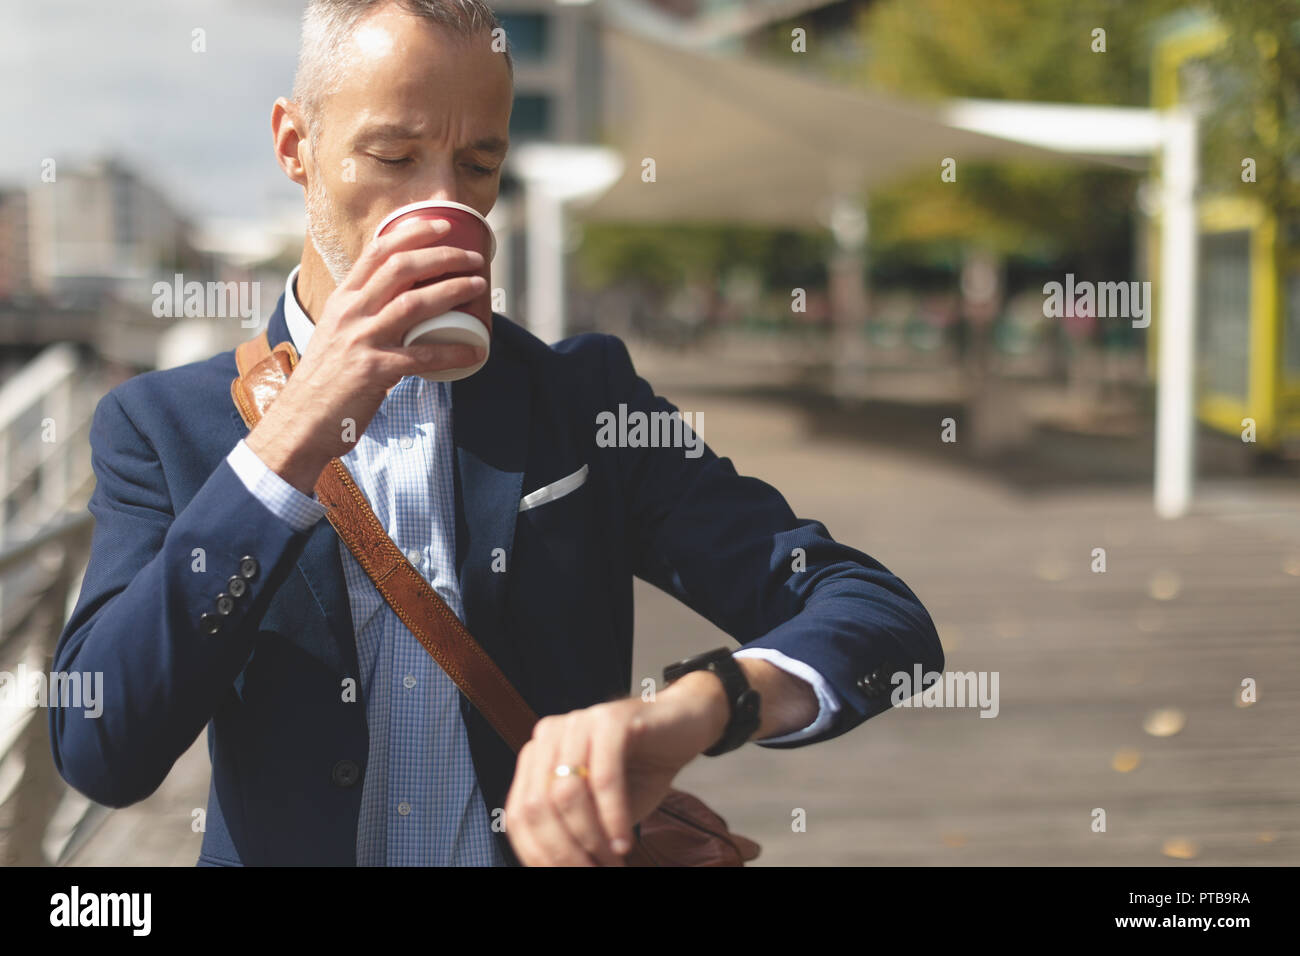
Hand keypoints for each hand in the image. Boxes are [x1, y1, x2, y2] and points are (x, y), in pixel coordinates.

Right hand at [246, 217, 487, 492]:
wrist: (301, 422)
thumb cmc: (326, 380)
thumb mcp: (336, 334)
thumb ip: (362, 316)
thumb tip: (399, 302)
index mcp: (343, 300)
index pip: (377, 251)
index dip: (413, 232)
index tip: (443, 224)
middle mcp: (350, 313)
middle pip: (401, 268)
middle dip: (443, 256)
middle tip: (474, 258)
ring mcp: (361, 340)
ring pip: (414, 303)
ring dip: (452, 290)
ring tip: (478, 285)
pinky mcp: (374, 370)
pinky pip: (423, 356)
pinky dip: (453, 351)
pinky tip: (475, 349)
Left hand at [503, 677, 728, 866]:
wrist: (684, 726)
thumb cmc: (640, 770)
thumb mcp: (599, 809)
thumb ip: (573, 830)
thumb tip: (558, 868)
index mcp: (537, 754)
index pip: (519, 813)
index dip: (538, 853)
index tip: (566, 875)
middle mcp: (549, 734)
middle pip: (537, 806)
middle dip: (564, 851)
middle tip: (593, 873)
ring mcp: (579, 722)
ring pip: (567, 794)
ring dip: (590, 838)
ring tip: (612, 861)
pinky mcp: (611, 719)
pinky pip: (605, 779)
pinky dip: (614, 817)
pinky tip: (625, 841)